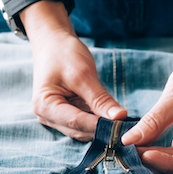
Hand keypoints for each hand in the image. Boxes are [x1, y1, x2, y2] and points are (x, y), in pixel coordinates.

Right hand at [24, 2, 126, 140]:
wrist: (52, 43)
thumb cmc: (63, 53)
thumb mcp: (83, 74)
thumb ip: (100, 99)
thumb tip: (120, 118)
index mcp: (45, 106)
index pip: (76, 122)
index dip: (100, 127)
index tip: (124, 128)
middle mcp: (46, 116)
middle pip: (79, 130)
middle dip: (102, 129)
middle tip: (127, 125)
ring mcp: (53, 117)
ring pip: (82, 129)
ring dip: (100, 126)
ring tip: (122, 121)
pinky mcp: (63, 115)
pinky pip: (82, 123)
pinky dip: (96, 120)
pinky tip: (110, 116)